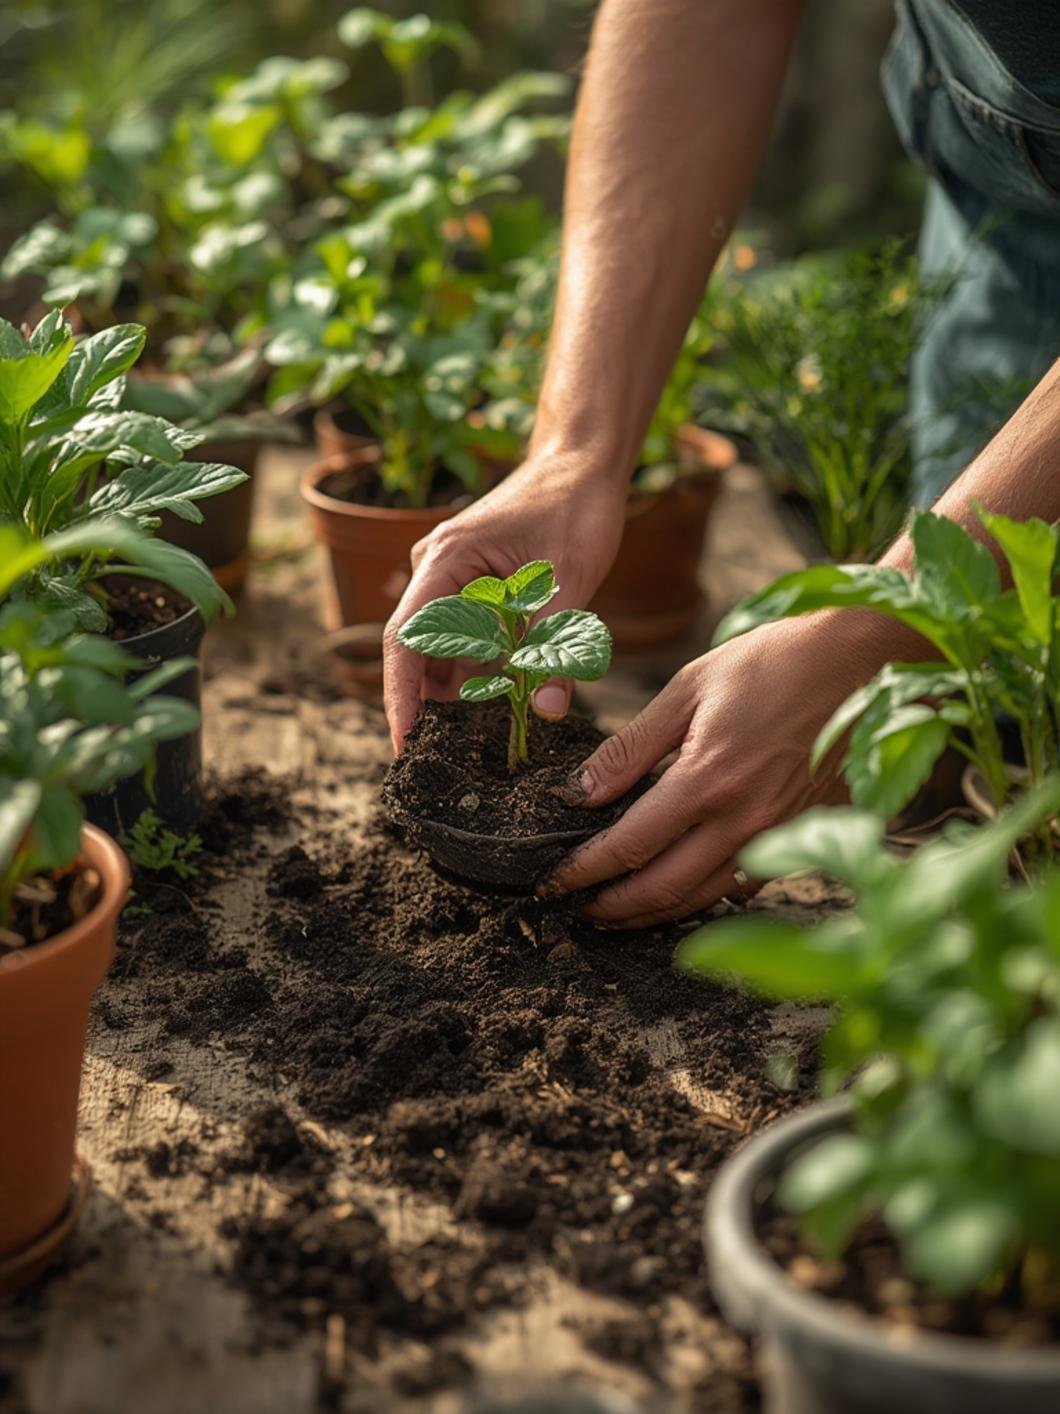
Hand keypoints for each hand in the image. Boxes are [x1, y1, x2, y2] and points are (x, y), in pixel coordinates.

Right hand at [383, 453, 626, 751]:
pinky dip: (479, 669)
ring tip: (478, 738)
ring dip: (458, 689)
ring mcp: (451, 577)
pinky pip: (464, 637)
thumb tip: (550, 711)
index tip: (404, 742)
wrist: (582, 462)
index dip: (400, 695)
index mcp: (445, 560)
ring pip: (442, 648)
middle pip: (417, 649)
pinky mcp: (471, 586)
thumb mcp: (572, 579)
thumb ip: (555, 646)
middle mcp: (436, 568)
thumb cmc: (576, 506)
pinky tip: (499, 700)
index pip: (406, 638)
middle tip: (444, 757)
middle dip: (428, 703)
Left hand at [541, 612, 902, 926]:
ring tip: (617, 912)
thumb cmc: (776, 662)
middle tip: (575, 907)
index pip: (628, 846)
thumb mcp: (690, 687)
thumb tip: (581, 791)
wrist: (867, 661)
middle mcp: (743, 820)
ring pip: (703, 898)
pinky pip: (745, 886)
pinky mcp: (805, 835)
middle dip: (610, 906)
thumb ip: (632, 747)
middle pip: (662, 888)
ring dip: (653, 914)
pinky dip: (704, 899)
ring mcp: (779, 834)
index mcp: (707, 779)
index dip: (584, 870)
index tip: (553, 880)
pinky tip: (681, 893)